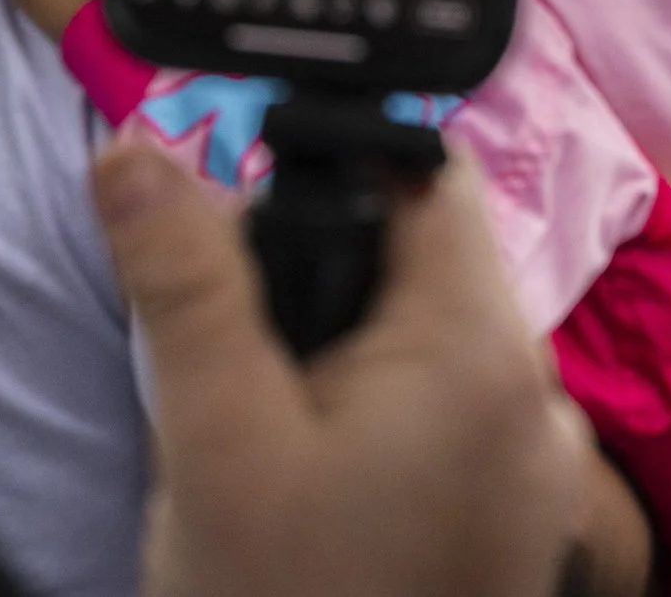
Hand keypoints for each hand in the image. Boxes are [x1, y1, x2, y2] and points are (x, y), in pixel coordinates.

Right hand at [92, 140, 591, 596]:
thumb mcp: (213, 439)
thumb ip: (185, 282)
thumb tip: (131, 146)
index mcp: (484, 351)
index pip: (428, 176)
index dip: (333, 165)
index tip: (245, 224)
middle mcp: (538, 397)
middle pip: (427, 258)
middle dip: (324, 276)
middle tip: (236, 355)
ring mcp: (539, 469)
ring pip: (431, 342)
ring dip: (343, 353)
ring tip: (263, 433)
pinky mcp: (520, 524)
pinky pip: (448, 420)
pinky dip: (378, 421)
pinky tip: (312, 490)